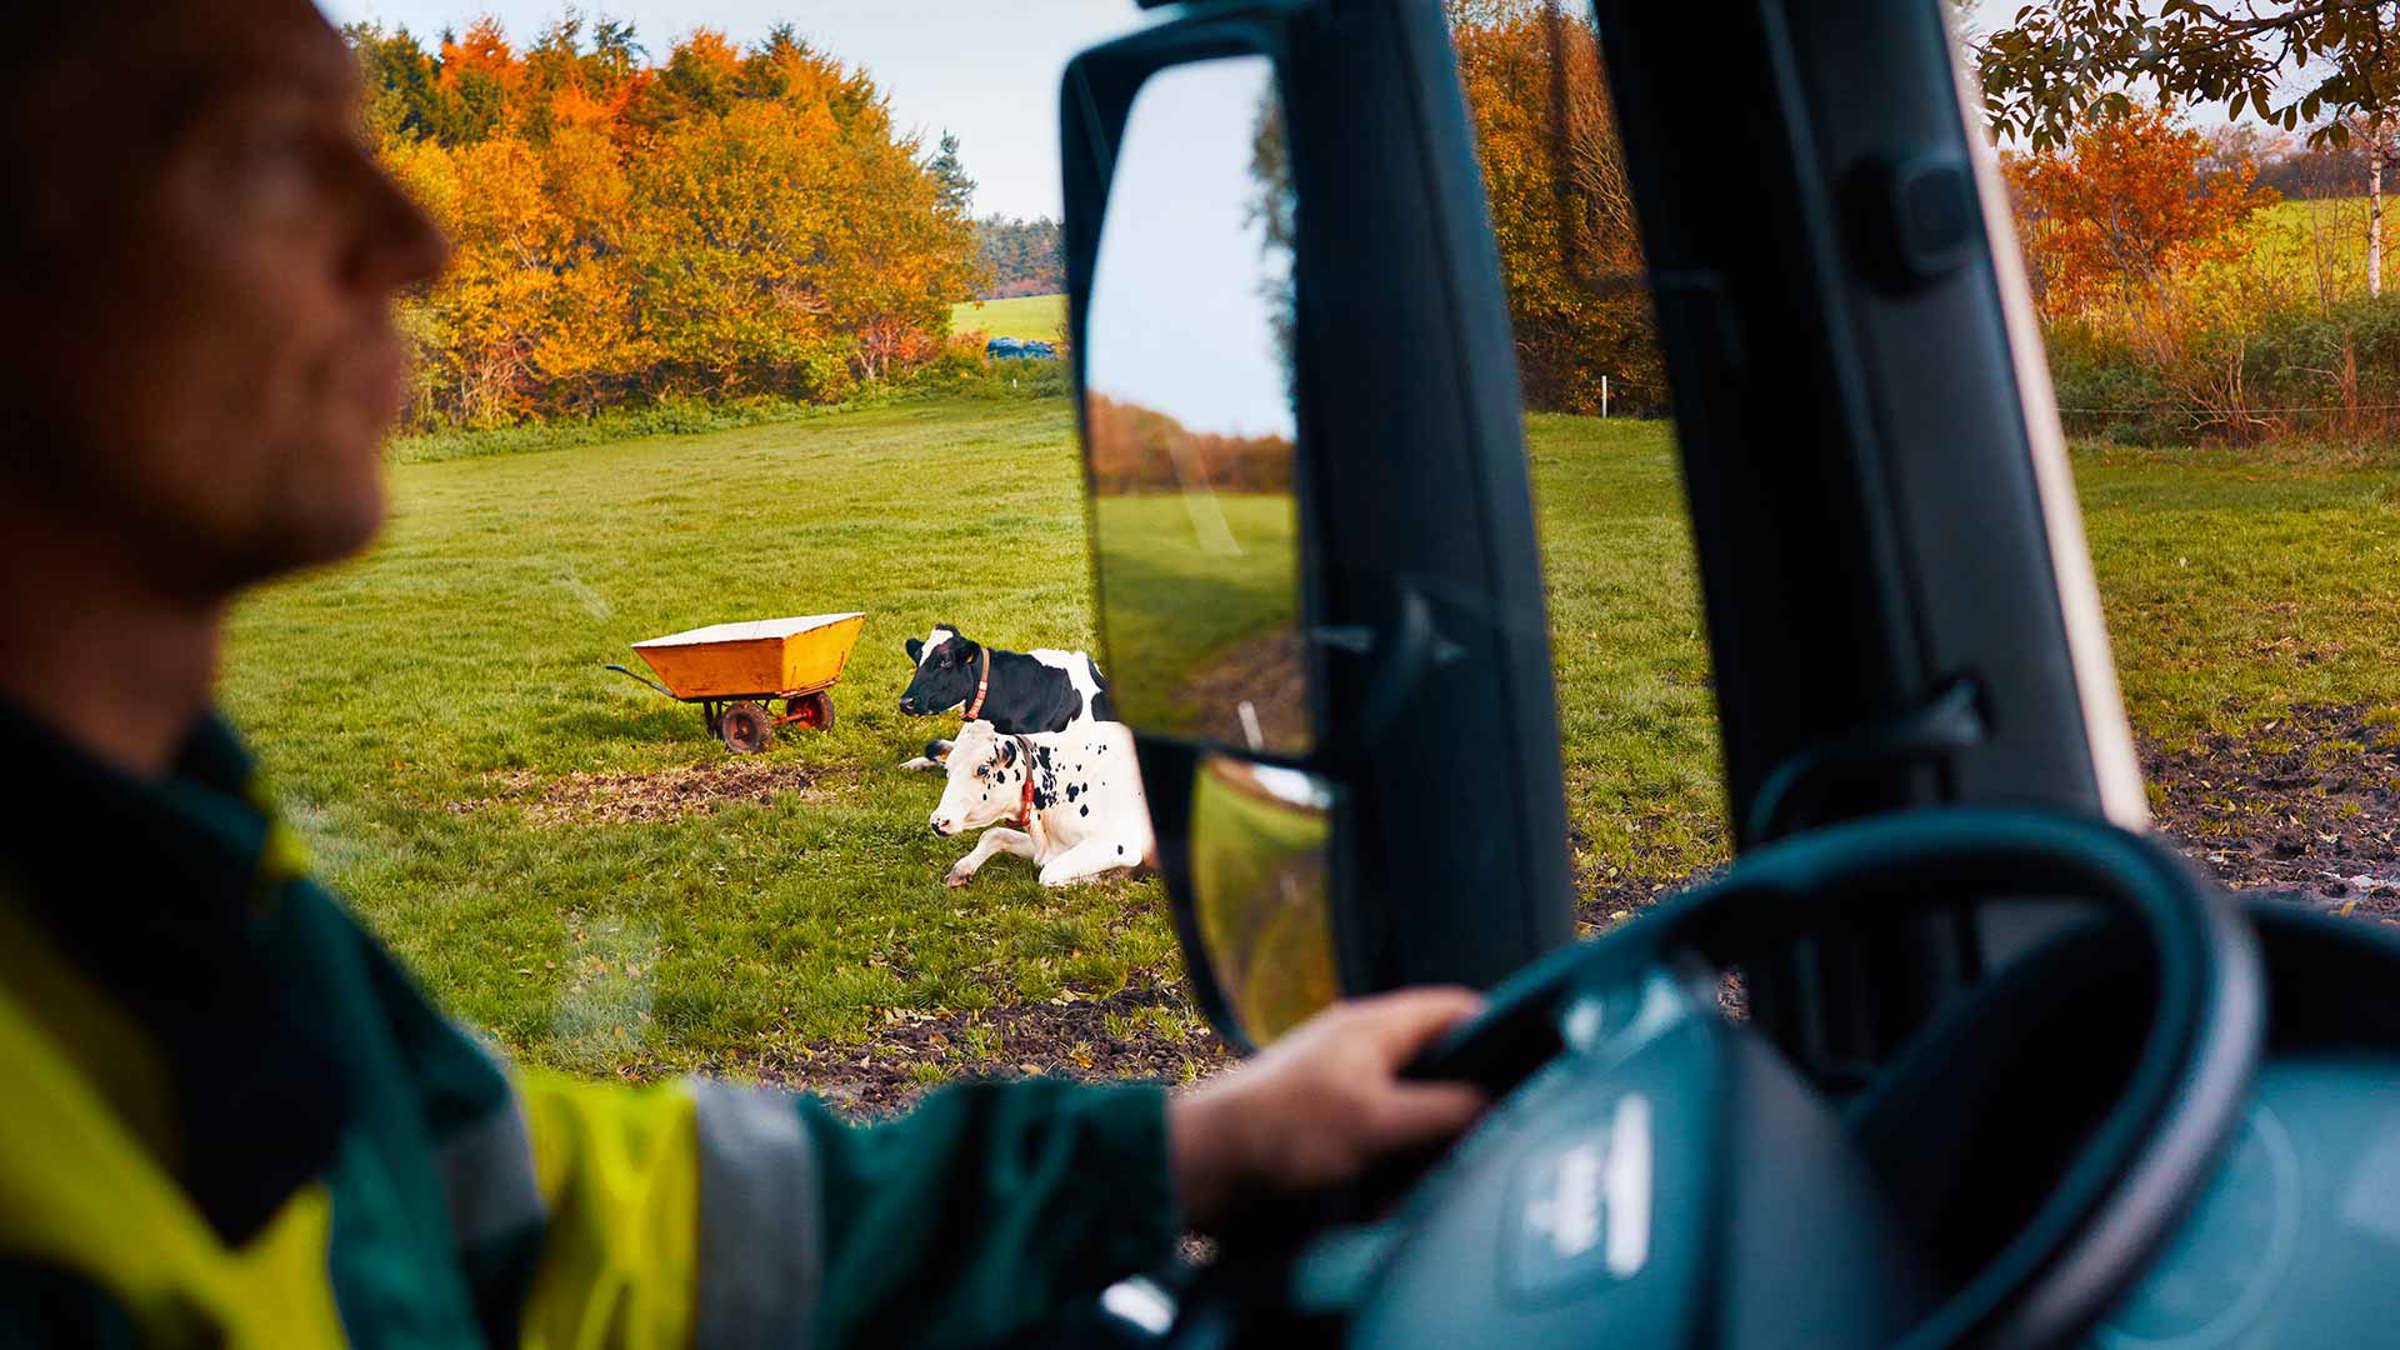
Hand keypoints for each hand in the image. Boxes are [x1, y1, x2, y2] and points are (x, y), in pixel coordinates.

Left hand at [1166, 986, 1487, 1231]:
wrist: (1203, 1162)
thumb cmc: (1283, 1129)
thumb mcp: (1378, 1121)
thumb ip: (1443, 1109)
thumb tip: (1494, 1103)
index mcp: (1375, 1024)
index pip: (1455, 1006)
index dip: (1500, 1027)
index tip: (1535, 1059)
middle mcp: (1360, 1041)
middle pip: (1437, 1050)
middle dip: (1470, 1080)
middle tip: (1506, 1114)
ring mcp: (1340, 1076)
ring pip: (1410, 1087)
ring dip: (1433, 1115)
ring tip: (1461, 1146)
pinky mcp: (1322, 1113)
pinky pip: (1380, 1116)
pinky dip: (1400, 1137)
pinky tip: (1410, 1166)